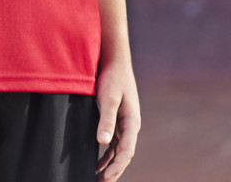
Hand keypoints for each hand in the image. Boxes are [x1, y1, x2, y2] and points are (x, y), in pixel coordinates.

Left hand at [94, 58, 140, 180]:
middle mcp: (130, 126)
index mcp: (132, 122)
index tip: (106, 178)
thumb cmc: (113, 77)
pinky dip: (107, 155)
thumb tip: (102, 142)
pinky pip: (114, 143)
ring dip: (110, 165)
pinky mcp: (117, 120)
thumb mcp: (108, 97)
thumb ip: (106, 119)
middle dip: (114, 171)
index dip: (117, 167)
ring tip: (98, 179)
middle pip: (124, 155)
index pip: (126, 151)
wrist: (115, 61)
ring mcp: (124, 124)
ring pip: (118, 151)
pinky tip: (97, 163)